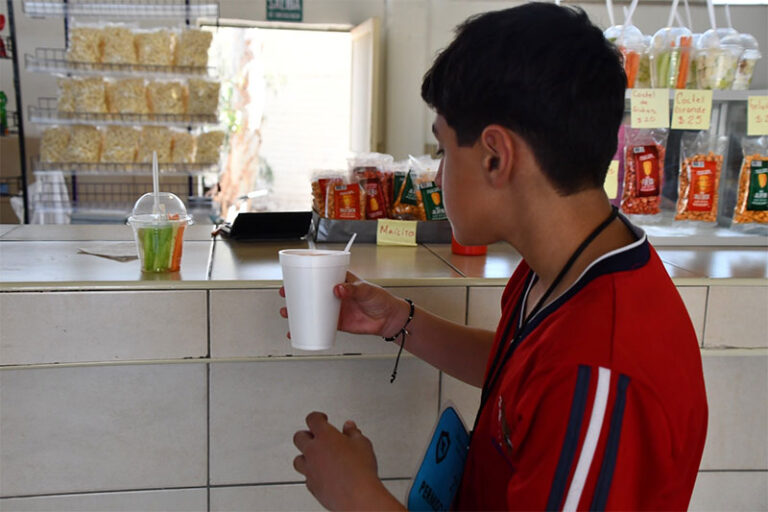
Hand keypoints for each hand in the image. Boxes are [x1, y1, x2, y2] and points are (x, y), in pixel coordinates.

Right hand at [279, 272, 409, 338]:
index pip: (320, 274)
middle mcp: (334, 293)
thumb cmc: (381, 299)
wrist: (388, 319)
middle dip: (295, 292)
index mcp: (340, 280)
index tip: (293, 275)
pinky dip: (307, 328)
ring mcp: (334, 308)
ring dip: (297, 311)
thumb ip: (353, 289)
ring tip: (286, 312)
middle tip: (285, 293)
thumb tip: (338, 289)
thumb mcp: (366, 290)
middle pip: (310, 291)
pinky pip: (318, 325)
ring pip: (311, 309)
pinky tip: (297, 332)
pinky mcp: (336, 323)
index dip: (305, 274)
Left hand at [293, 412, 399, 510]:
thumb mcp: (362, 444)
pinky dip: (311, 473)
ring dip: (305, 456)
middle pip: (299, 437)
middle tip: (315, 436)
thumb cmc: (360, 470)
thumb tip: (349, 427)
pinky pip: (306, 476)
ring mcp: (310, 469)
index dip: (317, 417)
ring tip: (314, 456)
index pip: (313, 419)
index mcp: (325, 436)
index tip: (322, 418)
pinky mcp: (311, 485)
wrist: (357, 496)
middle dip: (306, 435)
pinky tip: (320, 473)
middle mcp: (313, 451)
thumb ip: (353, 433)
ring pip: (298, 459)